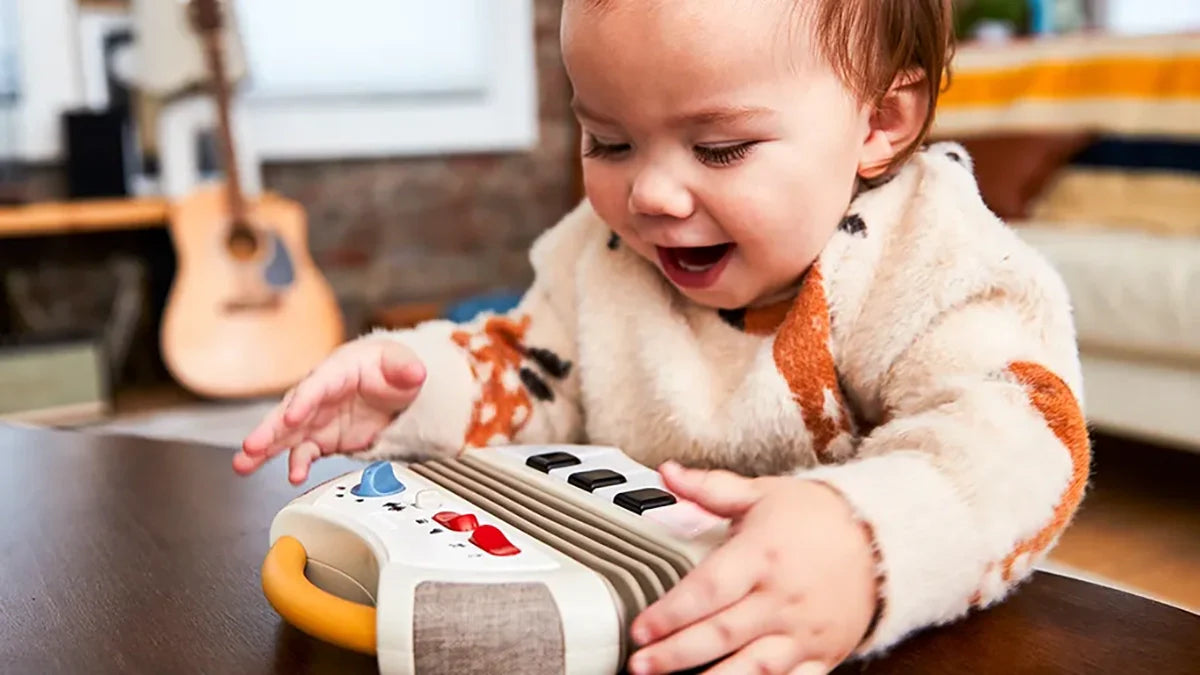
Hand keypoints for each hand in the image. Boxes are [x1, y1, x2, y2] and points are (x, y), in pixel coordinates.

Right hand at [232, 338, 425, 483]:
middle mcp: (319, 395)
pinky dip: (297, 464)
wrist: (391, 383)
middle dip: (270, 429)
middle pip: (289, 411)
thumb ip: (405, 368)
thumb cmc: (386, 366)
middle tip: (251, 445)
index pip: (316, 386)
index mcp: (336, 371)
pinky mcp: (322, 438)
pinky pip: (305, 452)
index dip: (304, 401)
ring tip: (243, 465)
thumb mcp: (400, 362)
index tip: (293, 415)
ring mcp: (318, 418)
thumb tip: (415, 372)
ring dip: (265, 450)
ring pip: (286, 434)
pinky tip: (292, 476)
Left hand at [627, 462, 878, 674]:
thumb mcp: (762, 494)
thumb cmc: (818, 517)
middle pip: (722, 633)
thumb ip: (710, 489)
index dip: (670, 613)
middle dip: (676, 654)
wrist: (883, 538)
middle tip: (640, 665)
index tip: (640, 628)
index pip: (708, 590)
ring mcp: (803, 631)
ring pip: (754, 667)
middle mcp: (782, 597)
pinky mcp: (822, 655)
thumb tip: (667, 472)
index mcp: (762, 555)